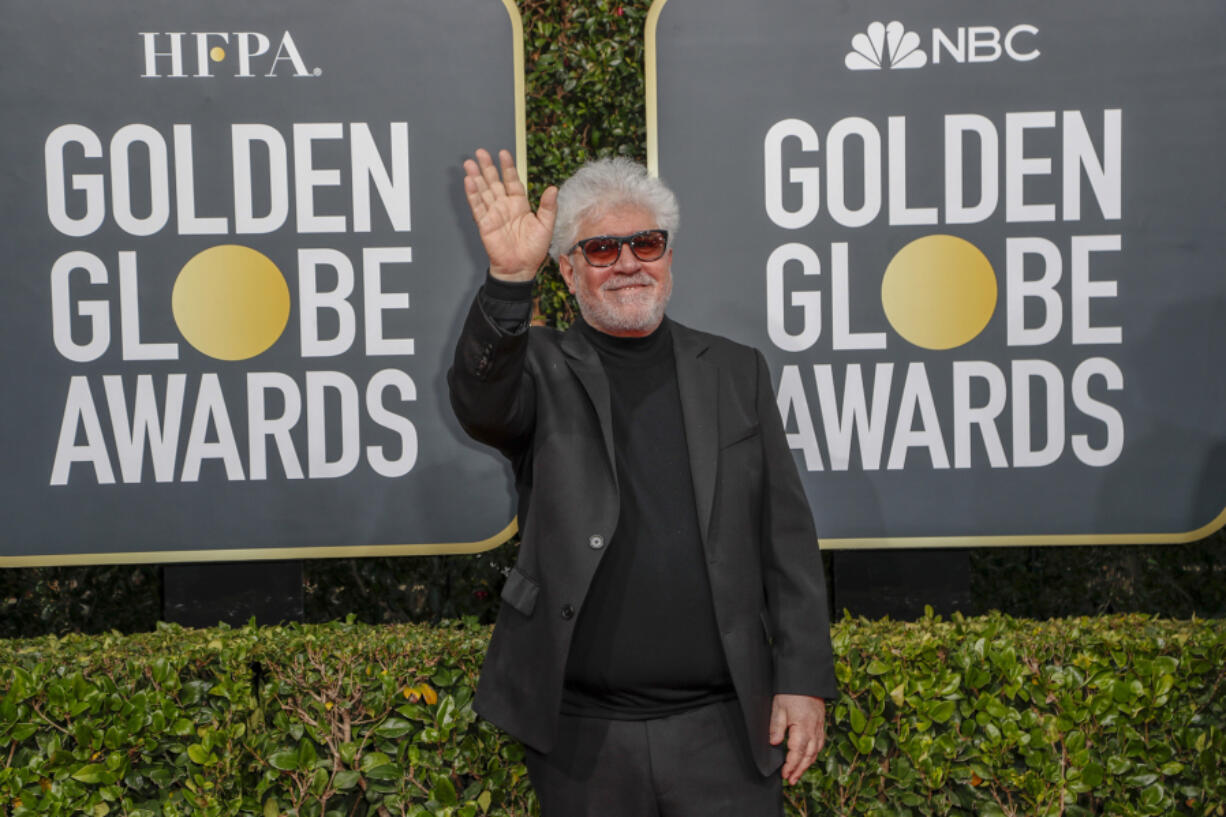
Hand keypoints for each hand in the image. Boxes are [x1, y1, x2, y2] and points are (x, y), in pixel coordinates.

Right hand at [463, 148, 557, 281]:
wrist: (521, 268)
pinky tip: (469, 181)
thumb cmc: (534, 249)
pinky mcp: (485, 223)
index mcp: (519, 204)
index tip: (503, 153)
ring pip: (483, 191)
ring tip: (470, 163)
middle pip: (494, 182)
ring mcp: (493, 214)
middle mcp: (505, 206)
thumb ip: (549, 207)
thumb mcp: (546, 226)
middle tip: (481, 152)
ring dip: (476, 177)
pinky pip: (477, 206)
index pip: (512, 181)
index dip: (508, 167)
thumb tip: (553, 188)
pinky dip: (472, 194)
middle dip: (488, 167)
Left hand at [768, 694, 825, 784]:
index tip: (785, 775)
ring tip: (798, 774)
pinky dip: (814, 754)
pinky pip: (819, 744)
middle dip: (799, 770)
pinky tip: (808, 758)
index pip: (797, 753)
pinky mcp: (821, 724)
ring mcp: (819, 728)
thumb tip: (774, 744)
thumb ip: (776, 727)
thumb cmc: (792, 693)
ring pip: (815, 752)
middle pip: (808, 756)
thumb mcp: (778, 708)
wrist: (806, 680)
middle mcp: (814, 730)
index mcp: (803, 728)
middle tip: (791, 781)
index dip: (791, 766)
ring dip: (807, 765)